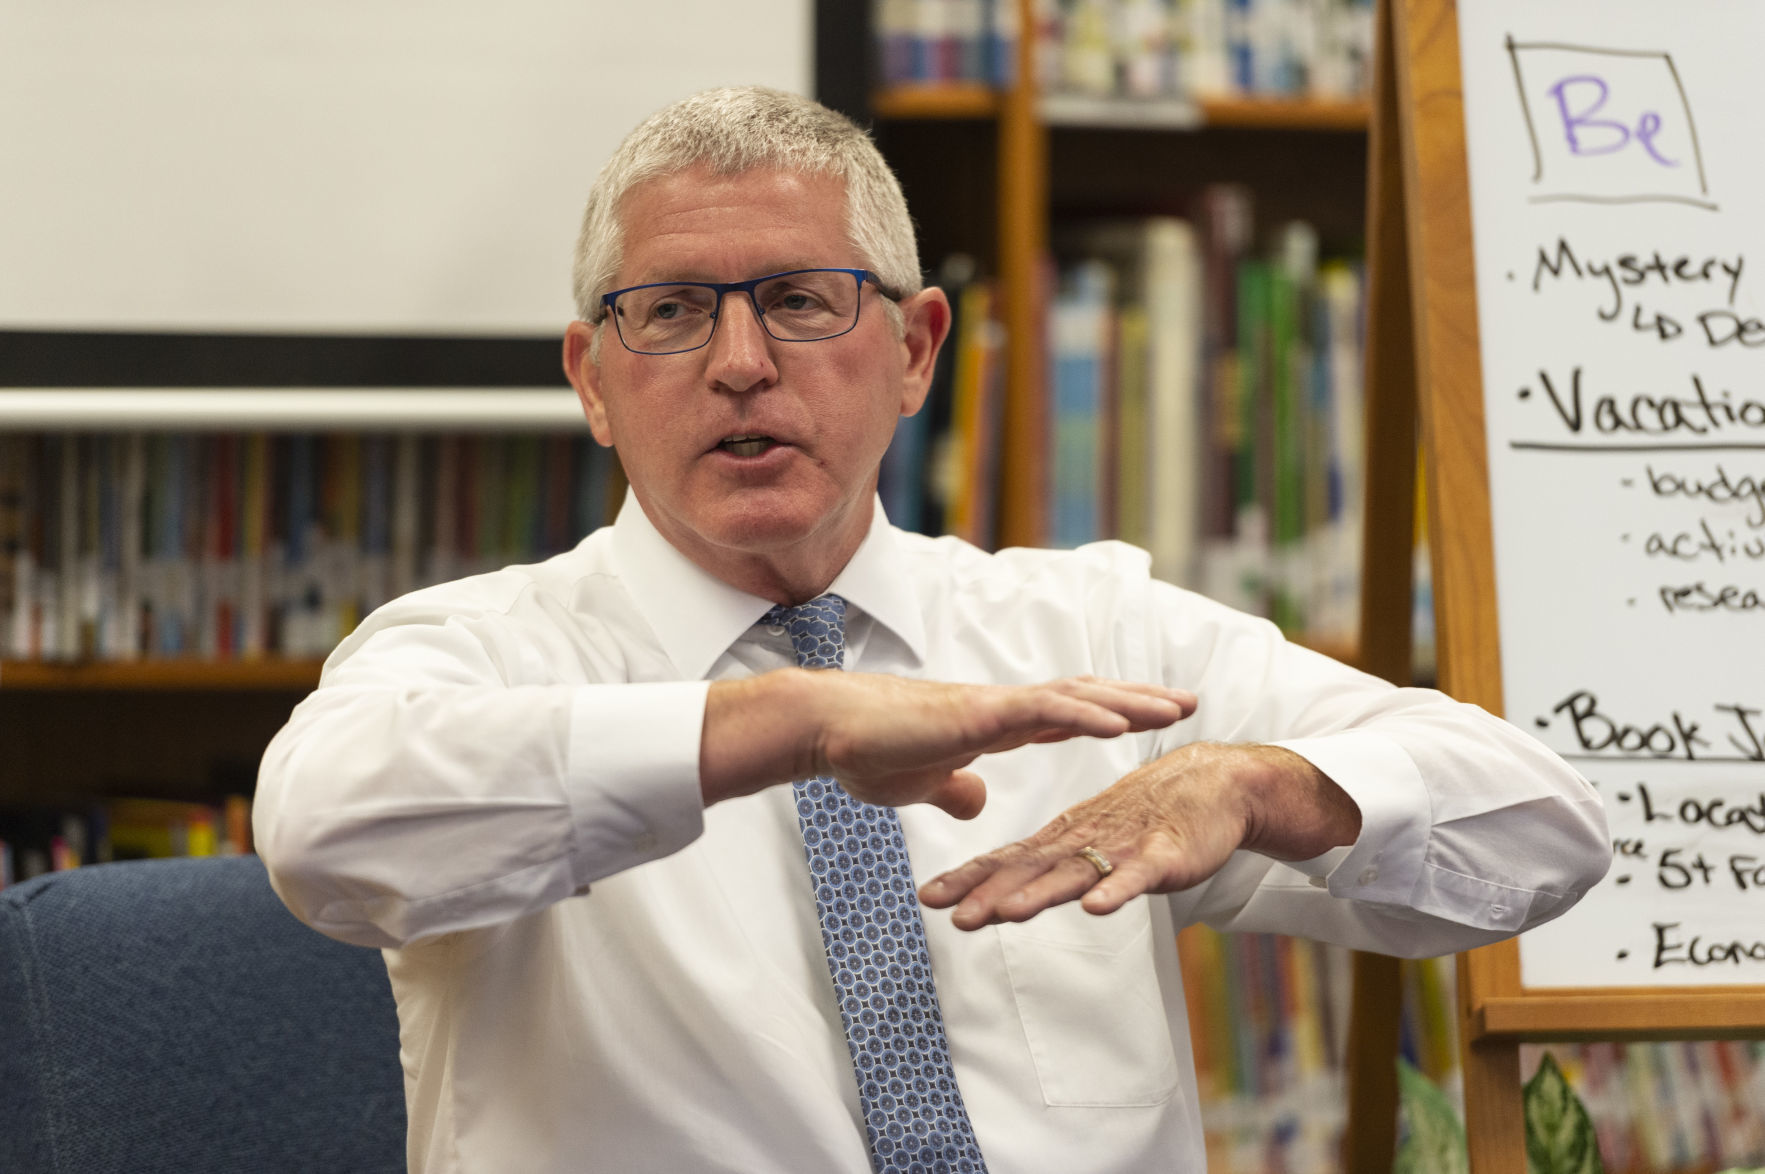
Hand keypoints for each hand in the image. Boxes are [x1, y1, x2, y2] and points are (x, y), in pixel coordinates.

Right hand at [701, 671, 1195, 817]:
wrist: (827, 729)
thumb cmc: (865, 751)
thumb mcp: (922, 781)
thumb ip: (953, 787)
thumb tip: (975, 800)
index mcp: (994, 723)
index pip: (1066, 713)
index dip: (1108, 713)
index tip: (1148, 715)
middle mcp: (1002, 708)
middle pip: (1085, 699)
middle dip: (1138, 700)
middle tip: (1188, 701)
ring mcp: (994, 706)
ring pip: (1077, 698)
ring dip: (1129, 703)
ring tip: (1175, 707)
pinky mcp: (980, 714)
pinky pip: (1045, 711)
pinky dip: (1087, 715)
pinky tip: (1122, 723)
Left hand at [918, 741, 1362, 929]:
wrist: (1213, 783)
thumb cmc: (1148, 816)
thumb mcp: (1093, 843)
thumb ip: (1052, 869)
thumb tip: (1004, 897)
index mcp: (1065, 838)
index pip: (1007, 860)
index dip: (967, 879)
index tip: (927, 898)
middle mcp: (1085, 841)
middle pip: (1029, 869)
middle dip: (987, 892)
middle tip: (947, 911)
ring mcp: (1123, 846)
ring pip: (1075, 873)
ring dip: (1041, 893)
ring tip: (1007, 913)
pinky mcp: (1163, 853)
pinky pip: (1137, 875)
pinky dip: (1117, 889)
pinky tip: (1096, 907)